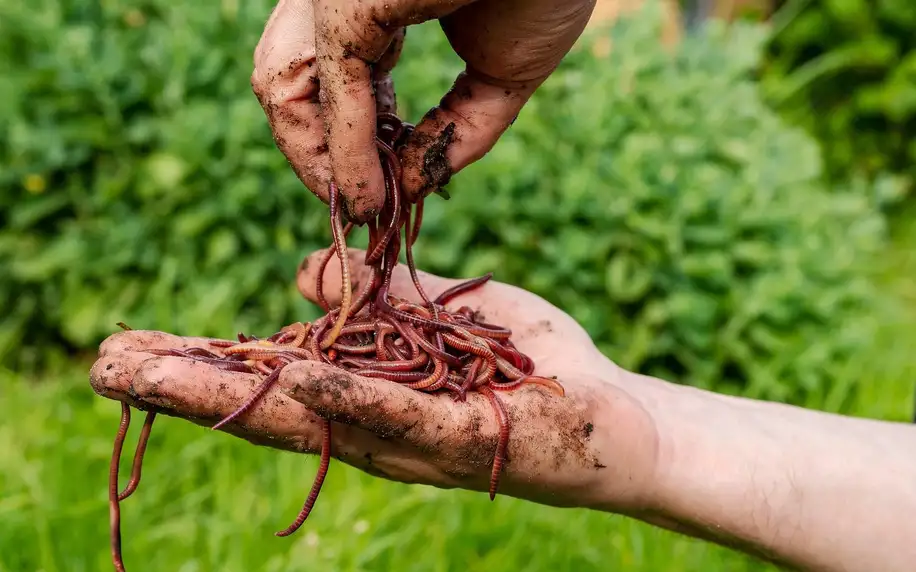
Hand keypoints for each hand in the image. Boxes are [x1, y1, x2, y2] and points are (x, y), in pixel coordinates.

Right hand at [90, 248, 661, 513]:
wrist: (613, 417)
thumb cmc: (527, 366)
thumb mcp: (442, 314)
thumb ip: (377, 297)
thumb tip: (301, 274)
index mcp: (368, 394)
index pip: (272, 377)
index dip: (205, 362)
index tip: (137, 343)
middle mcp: (376, 427)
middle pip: (270, 408)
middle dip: (189, 385)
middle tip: (109, 364)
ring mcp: (416, 444)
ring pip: (315, 423)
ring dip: (237, 398)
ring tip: (161, 374)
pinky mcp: (469, 444)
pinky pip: (403, 422)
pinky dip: (351, 401)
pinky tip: (299, 378)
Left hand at [250, 0, 596, 221]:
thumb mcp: (500, 78)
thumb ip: (452, 135)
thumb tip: (409, 190)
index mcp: (377, 6)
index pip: (338, 83)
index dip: (353, 143)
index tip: (381, 185)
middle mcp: (344, 1)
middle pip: (295, 89)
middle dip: (322, 155)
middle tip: (359, 205)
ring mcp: (338, 0)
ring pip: (288, 90)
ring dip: (321, 160)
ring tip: (357, 205)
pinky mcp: (347, 7)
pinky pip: (333, 90)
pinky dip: (348, 151)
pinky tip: (366, 193)